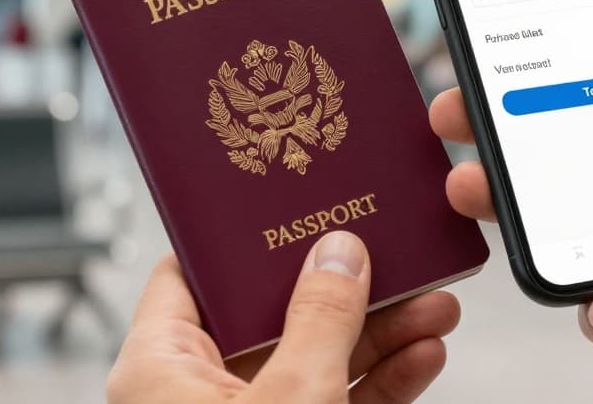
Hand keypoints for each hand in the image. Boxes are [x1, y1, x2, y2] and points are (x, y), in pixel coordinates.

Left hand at [108, 231, 459, 403]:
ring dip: (378, 335)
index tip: (301, 208)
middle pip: (272, 315)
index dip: (245, 238)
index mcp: (158, 369)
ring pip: (314, 361)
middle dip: (345, 289)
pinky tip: (422, 359)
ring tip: (433, 308)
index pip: (191, 274)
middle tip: (396, 258)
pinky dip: (379, 384)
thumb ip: (318, 322)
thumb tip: (338, 253)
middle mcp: (193, 395)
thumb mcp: (288, 403)